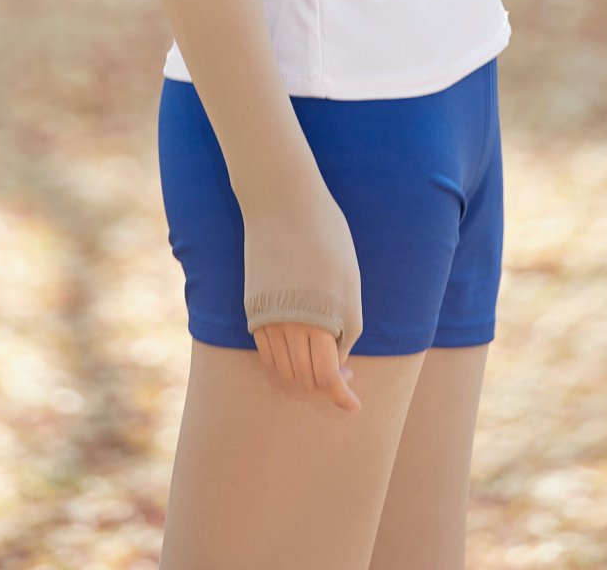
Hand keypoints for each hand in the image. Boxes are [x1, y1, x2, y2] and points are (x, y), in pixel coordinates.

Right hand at [242, 176, 364, 413]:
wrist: (283, 203)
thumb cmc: (327, 237)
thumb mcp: (350, 282)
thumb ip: (347, 325)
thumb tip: (336, 359)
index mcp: (327, 315)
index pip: (330, 375)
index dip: (342, 393)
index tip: (353, 402)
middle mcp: (297, 322)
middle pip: (307, 378)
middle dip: (326, 384)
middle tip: (343, 374)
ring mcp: (271, 316)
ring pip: (285, 370)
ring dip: (303, 375)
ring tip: (321, 361)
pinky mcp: (253, 308)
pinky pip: (267, 352)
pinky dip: (283, 360)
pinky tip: (298, 348)